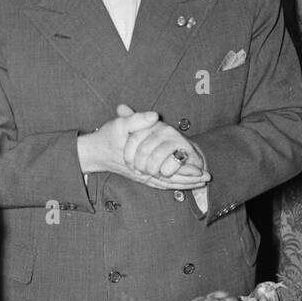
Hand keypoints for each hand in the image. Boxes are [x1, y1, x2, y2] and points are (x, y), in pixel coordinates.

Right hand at [78, 105, 209, 189]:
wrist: (94, 152)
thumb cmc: (107, 137)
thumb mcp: (120, 124)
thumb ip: (137, 119)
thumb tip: (155, 115)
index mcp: (141, 162)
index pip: (168, 170)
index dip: (185, 170)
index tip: (201, 170)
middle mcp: (143, 172)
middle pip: (170, 180)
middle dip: (189, 180)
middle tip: (207, 179)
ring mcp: (142, 176)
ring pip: (166, 183)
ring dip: (184, 184)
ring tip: (201, 183)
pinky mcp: (141, 176)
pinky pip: (159, 184)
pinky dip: (173, 185)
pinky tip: (183, 185)